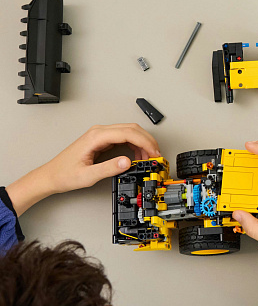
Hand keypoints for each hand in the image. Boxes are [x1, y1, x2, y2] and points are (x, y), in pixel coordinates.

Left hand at [6, 124, 159, 215]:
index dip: (145, 142)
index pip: (128, 133)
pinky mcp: (103, 140)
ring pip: (130, 131)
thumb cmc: (65, 174)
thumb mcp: (88, 176)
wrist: (52, 176)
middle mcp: (99, 132)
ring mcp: (101, 135)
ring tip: (149, 158)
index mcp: (96, 137)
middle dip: (148, 141)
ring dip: (143, 143)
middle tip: (156, 155)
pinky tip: (139, 156)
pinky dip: (136, 145)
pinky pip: (125, 137)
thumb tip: (127, 162)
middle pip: (132, 129)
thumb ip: (108, 169)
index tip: (154, 153)